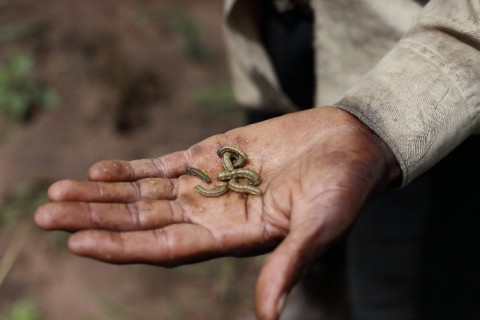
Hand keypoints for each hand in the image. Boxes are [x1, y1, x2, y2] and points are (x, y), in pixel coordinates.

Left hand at [35, 106, 399, 319]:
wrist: (351, 145)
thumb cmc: (343, 188)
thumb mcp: (319, 226)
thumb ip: (289, 263)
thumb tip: (268, 315)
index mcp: (233, 237)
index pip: (164, 249)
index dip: (121, 247)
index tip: (75, 241)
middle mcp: (213, 214)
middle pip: (143, 222)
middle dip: (96, 218)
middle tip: (44, 213)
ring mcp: (211, 183)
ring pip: (146, 193)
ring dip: (104, 193)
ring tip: (58, 191)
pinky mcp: (215, 153)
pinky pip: (165, 165)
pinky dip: (132, 169)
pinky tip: (101, 169)